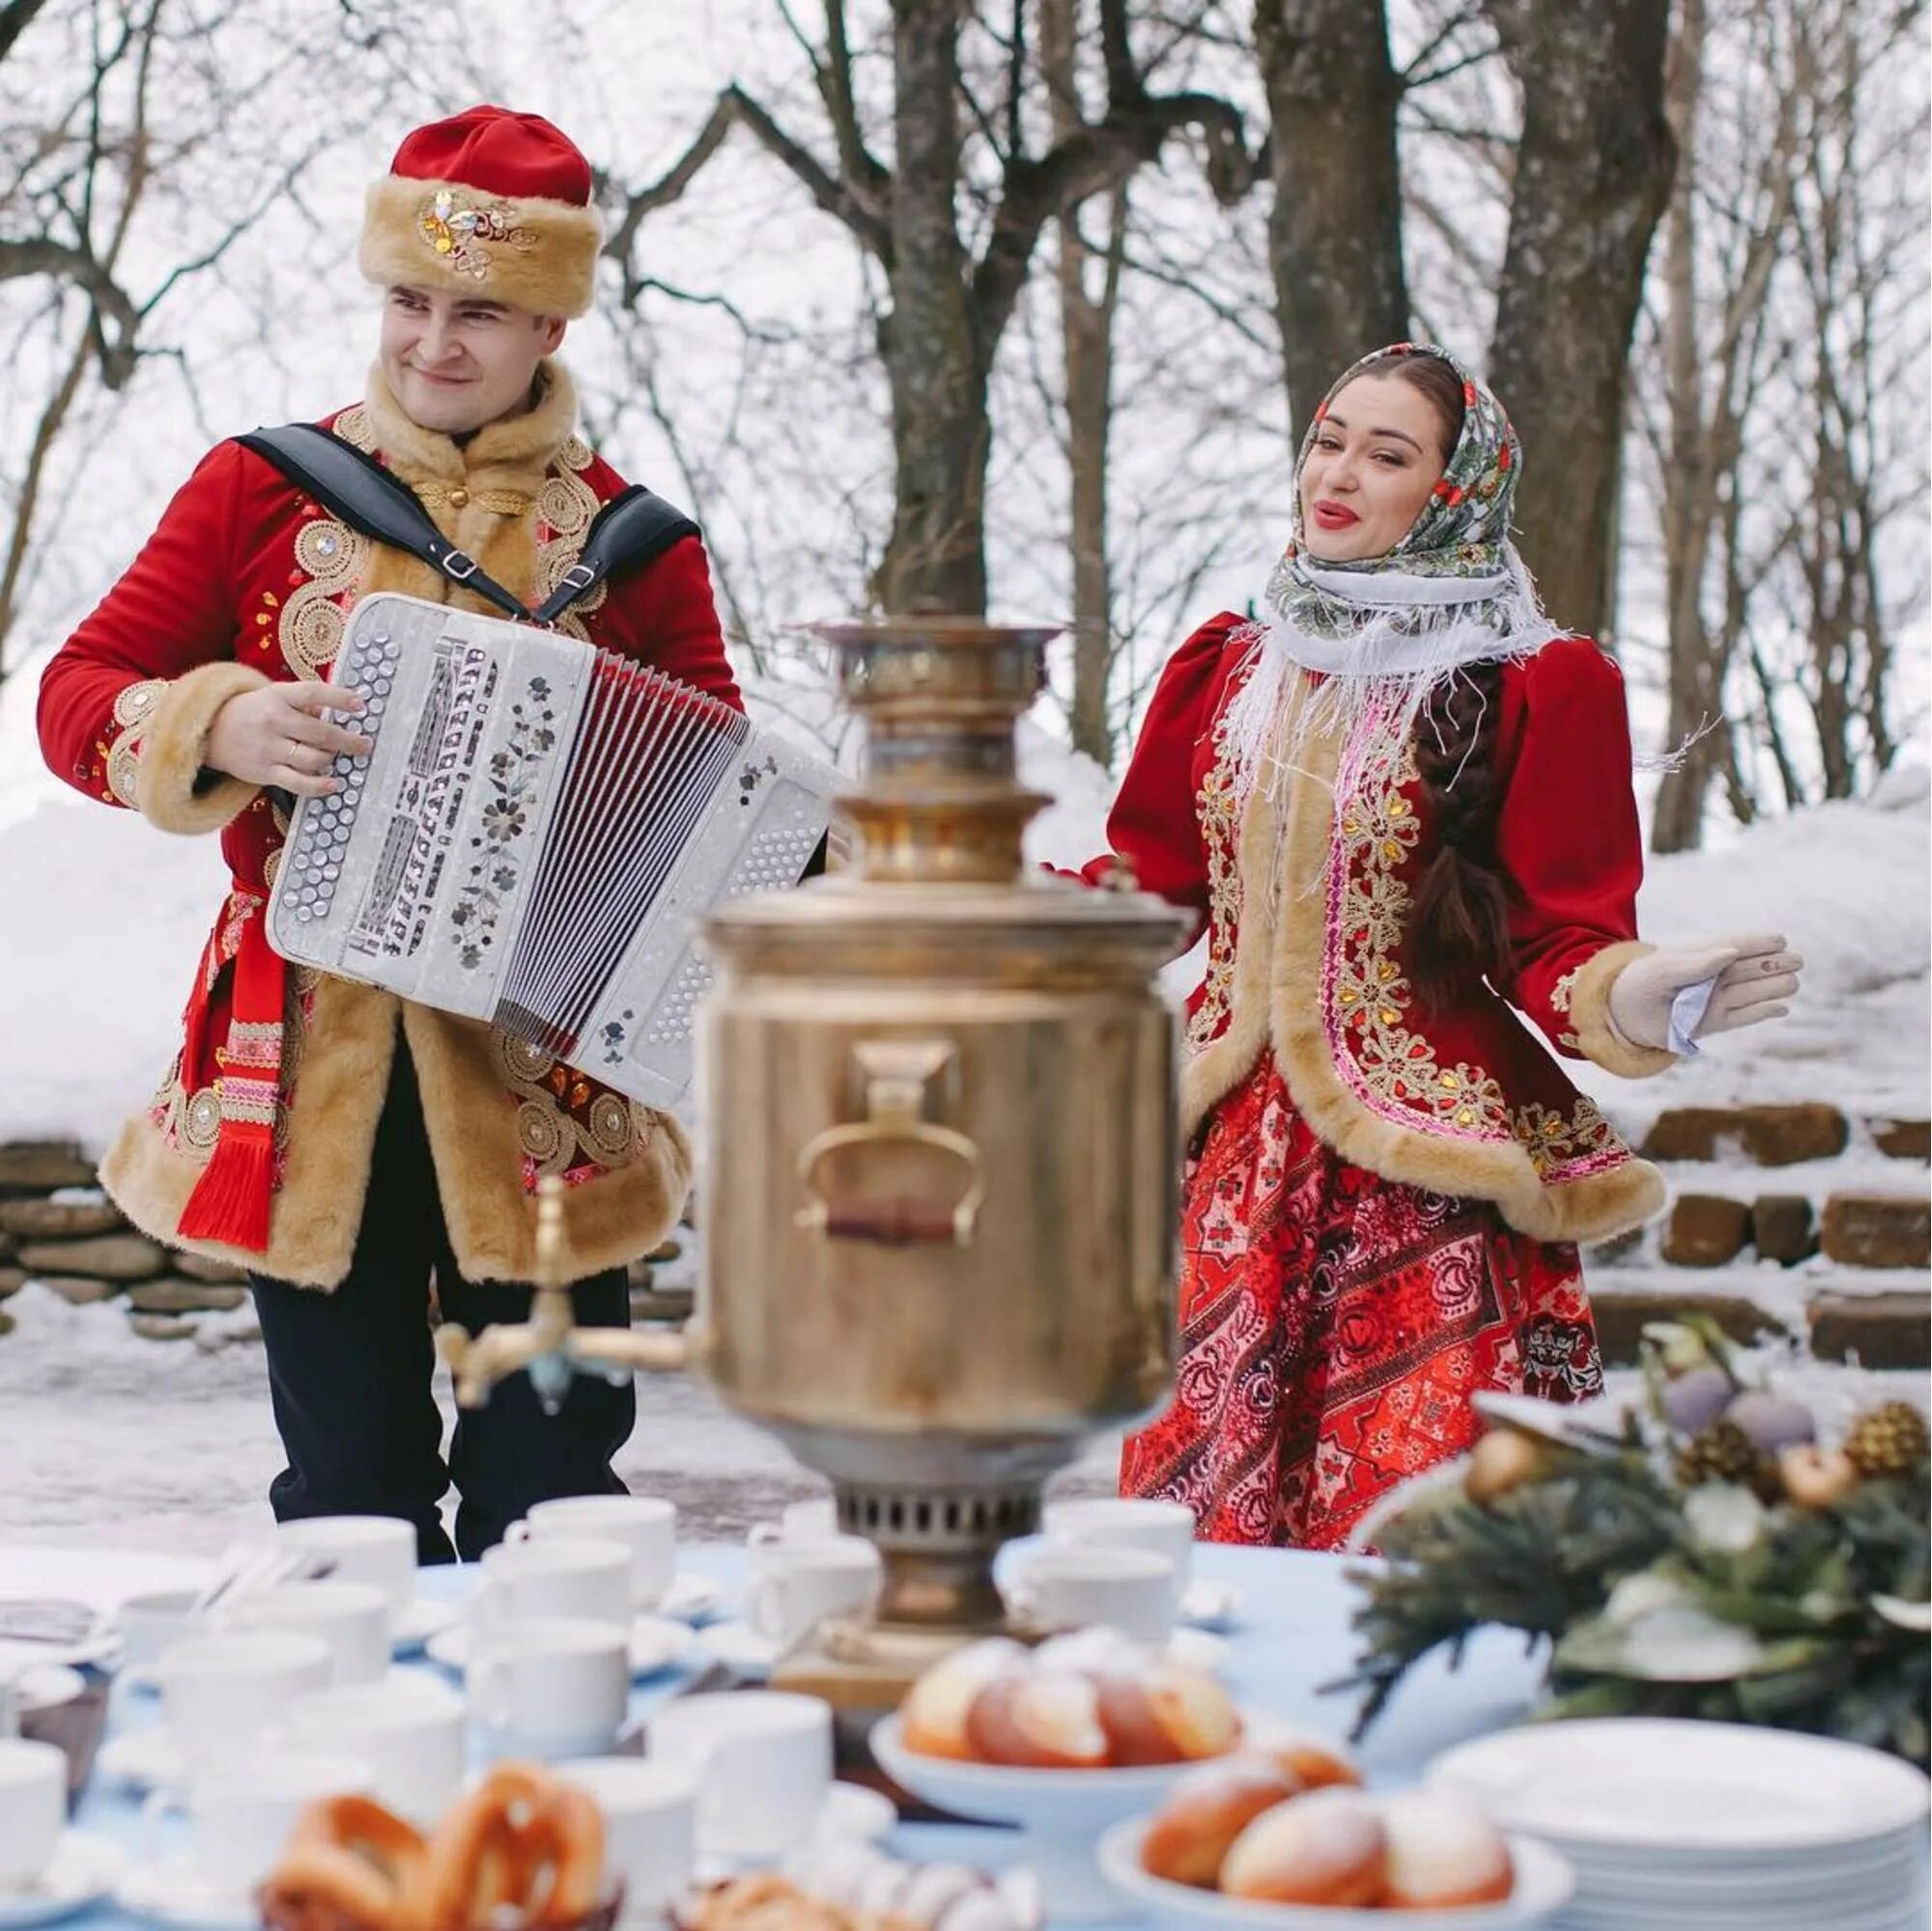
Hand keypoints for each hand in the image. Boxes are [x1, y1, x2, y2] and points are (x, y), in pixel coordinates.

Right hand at [204, 681, 371, 797]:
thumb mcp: (276, 696)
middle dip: (349, 740)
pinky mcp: (265, 772)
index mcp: (278, 696)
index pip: (313, 693)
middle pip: (320, 733)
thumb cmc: (255, 712)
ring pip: (313, 758)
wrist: (211, 730)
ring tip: (338, 758)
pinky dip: (319, 786)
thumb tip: (335, 716)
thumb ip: (305, 704)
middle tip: (365, 744)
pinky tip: (333, 784)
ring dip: (332, 759)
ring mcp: (269, 748)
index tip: (360, 704)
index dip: (339, 698)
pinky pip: (298, 782)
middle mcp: (274, 721)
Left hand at [1608, 933, 1803, 1050]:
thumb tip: (1730, 952)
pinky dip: (1761, 1013)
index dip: (1759, 943)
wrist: (1623, 1013)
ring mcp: (1716, 1000)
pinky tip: (1782, 1008)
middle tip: (1796, 960)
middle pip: (1753, 969)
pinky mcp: (1714, 1023)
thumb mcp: (1664, 968)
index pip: (1738, 946)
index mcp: (1704, 957)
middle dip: (1774, 964)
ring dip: (1773, 987)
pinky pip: (1742, 1018)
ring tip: (1792, 982)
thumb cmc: (1642, 982)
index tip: (1780, 939)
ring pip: (1753, 992)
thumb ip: (1696, 963)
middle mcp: (1715, 978)